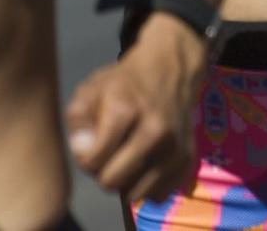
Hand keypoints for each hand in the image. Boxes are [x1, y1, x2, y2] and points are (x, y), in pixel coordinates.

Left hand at [66, 12, 206, 202]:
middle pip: (111, 182)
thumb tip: (85, 156)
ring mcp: (174, 147)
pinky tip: (147, 164)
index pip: (92, 162)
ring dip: (126, 182)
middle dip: (104, 171)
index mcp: (125, 110)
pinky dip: (148, 186)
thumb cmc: (124, 84)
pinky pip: (158, 196)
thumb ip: (78, 123)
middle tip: (111, 151)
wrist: (170, 70)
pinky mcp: (188, 160)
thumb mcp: (90, 90)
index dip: (85, 156)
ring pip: (135, 195)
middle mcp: (154, 130)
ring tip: (128, 157)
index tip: (95, 142)